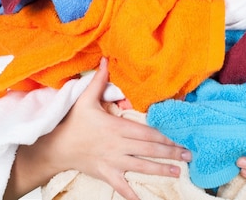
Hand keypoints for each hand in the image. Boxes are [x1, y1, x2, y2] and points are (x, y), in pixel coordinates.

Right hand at [4, 58, 191, 199]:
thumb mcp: (85, 99)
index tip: (179, 139)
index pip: (146, 132)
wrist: (57, 147)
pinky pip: (122, 187)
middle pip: (149, 150)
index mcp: (116, 127)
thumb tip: (106, 60)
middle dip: (170, 153)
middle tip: (188, 155)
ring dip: (161, 171)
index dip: (164, 137)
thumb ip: (99, 81)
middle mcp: (118, 145)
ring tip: (178, 172)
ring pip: (141, 167)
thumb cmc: (74, 123)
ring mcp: (113, 162)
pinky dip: (133, 195)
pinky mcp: (106, 174)